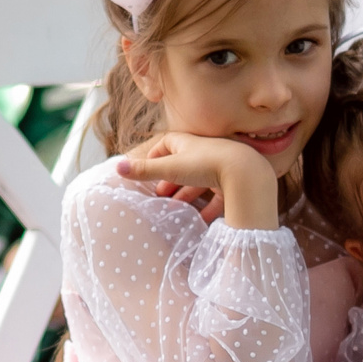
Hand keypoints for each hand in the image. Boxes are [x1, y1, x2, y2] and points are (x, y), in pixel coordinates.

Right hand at [115, 132, 276, 228]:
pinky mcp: (234, 183)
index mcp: (189, 143)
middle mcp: (205, 151)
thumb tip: (116, 167)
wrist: (245, 173)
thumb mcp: (171, 168)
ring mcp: (221, 166)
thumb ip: (145, 170)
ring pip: (200, 180)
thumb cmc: (206, 165)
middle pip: (183, 164)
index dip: (156, 155)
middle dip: (170, 179)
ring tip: (176, 208)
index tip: (148, 169)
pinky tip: (201, 219)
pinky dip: (208, 206)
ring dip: (186, 194)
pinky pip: (218, 195)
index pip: (168, 142)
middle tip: (160, 194)